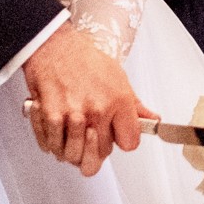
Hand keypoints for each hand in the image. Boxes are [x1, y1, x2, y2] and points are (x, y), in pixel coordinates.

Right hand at [21, 22, 154, 176]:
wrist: (56, 47)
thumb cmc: (86, 60)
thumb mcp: (119, 78)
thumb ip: (135, 106)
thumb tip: (152, 120)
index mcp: (119, 101)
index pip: (130, 144)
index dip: (123, 142)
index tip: (117, 136)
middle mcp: (97, 110)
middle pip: (101, 154)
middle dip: (96, 148)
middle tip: (91, 134)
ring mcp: (73, 115)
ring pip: (74, 156)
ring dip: (73, 149)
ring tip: (73, 135)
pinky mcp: (51, 116)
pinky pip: (52, 147)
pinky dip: (53, 143)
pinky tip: (57, 130)